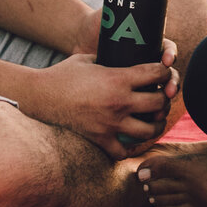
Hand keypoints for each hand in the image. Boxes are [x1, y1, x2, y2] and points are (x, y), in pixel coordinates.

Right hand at [22, 53, 169, 157]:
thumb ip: (110, 57)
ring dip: (155, 125)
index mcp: (118, 78)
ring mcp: (110, 123)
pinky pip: (124, 152)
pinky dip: (130, 148)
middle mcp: (119, 102)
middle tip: (161, 97)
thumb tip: (126, 54)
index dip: (165, 71)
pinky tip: (131, 141)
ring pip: (149, 130)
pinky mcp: (100, 139)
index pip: (157, 73)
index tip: (163, 73)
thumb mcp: (89, 58)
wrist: (40, 96)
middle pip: (159, 102)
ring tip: (153, 121)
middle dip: (164, 98)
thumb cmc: (64, 74)